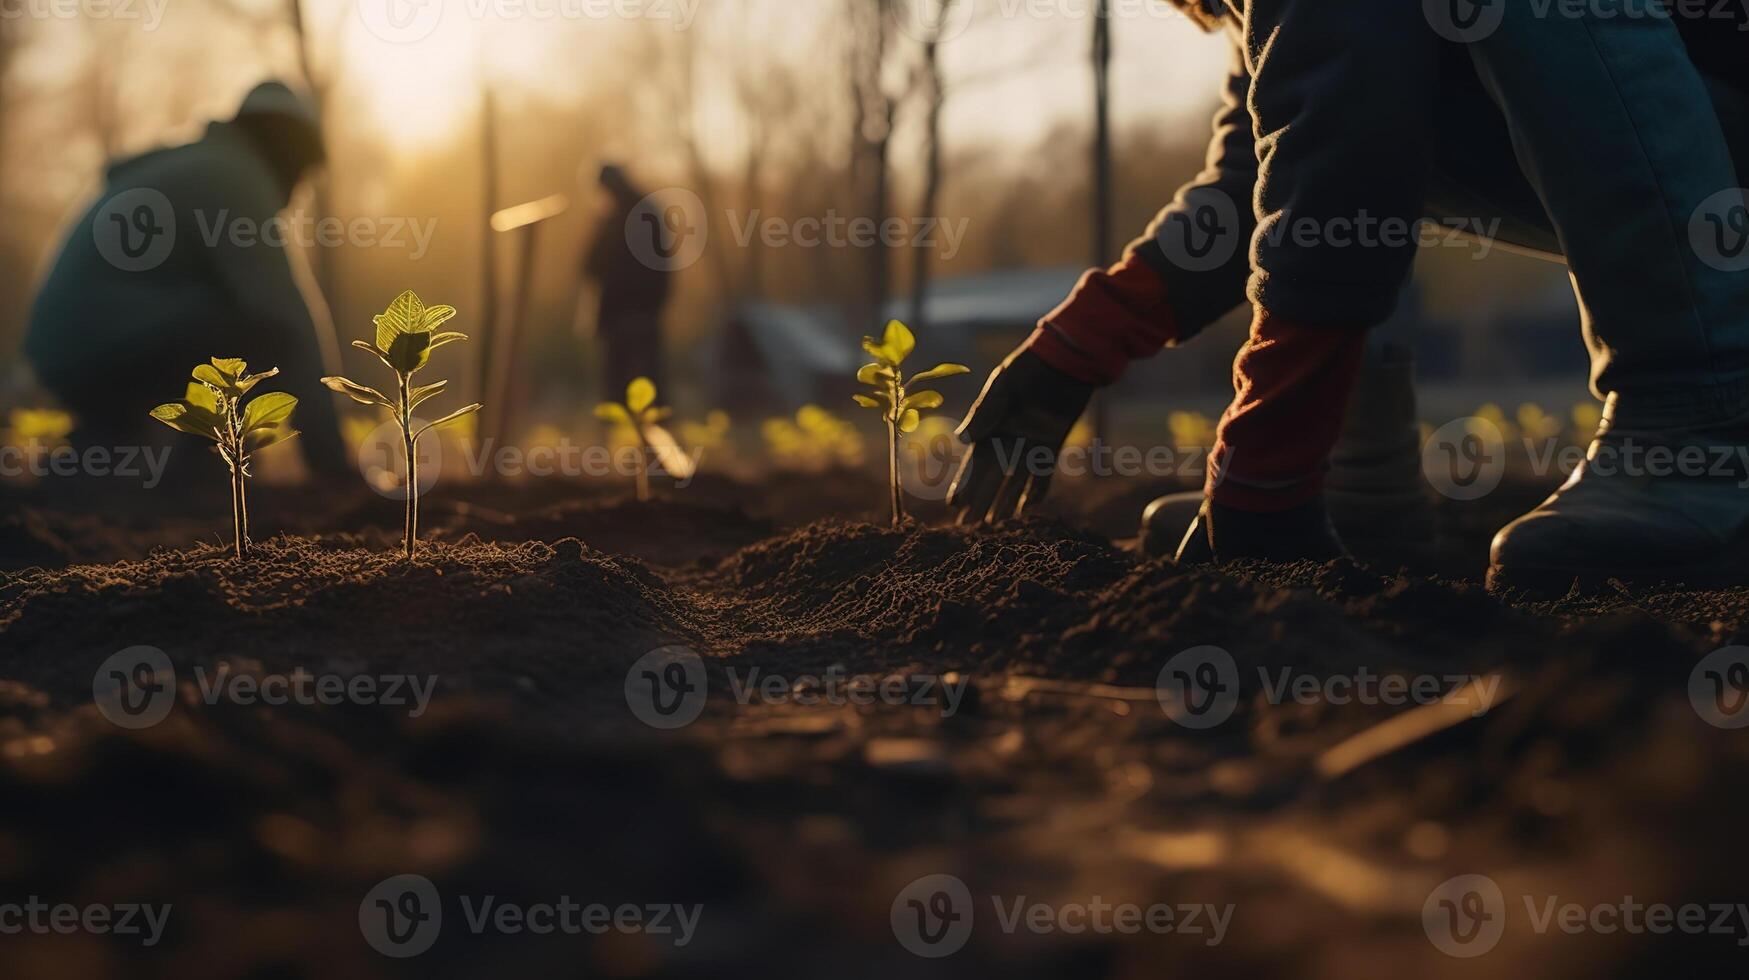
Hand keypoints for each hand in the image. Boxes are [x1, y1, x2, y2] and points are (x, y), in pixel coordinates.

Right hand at [948, 346, 1095, 522]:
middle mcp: (1007, 441)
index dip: (963, 484)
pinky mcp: (1052, 446)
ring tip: (994, 524)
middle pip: (991, 478)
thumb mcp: (1002, 389)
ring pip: (1014, 482)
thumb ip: (984, 415)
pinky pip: (1043, 475)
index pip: (973, 463)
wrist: (1064, 361)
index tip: (954, 505)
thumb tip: (960, 440)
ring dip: (1004, 502)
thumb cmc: (1027, 370)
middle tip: (968, 526)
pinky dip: (1036, 491)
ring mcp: (1030, 446)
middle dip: (980, 501)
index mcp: (990, 428)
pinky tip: (1027, 508)